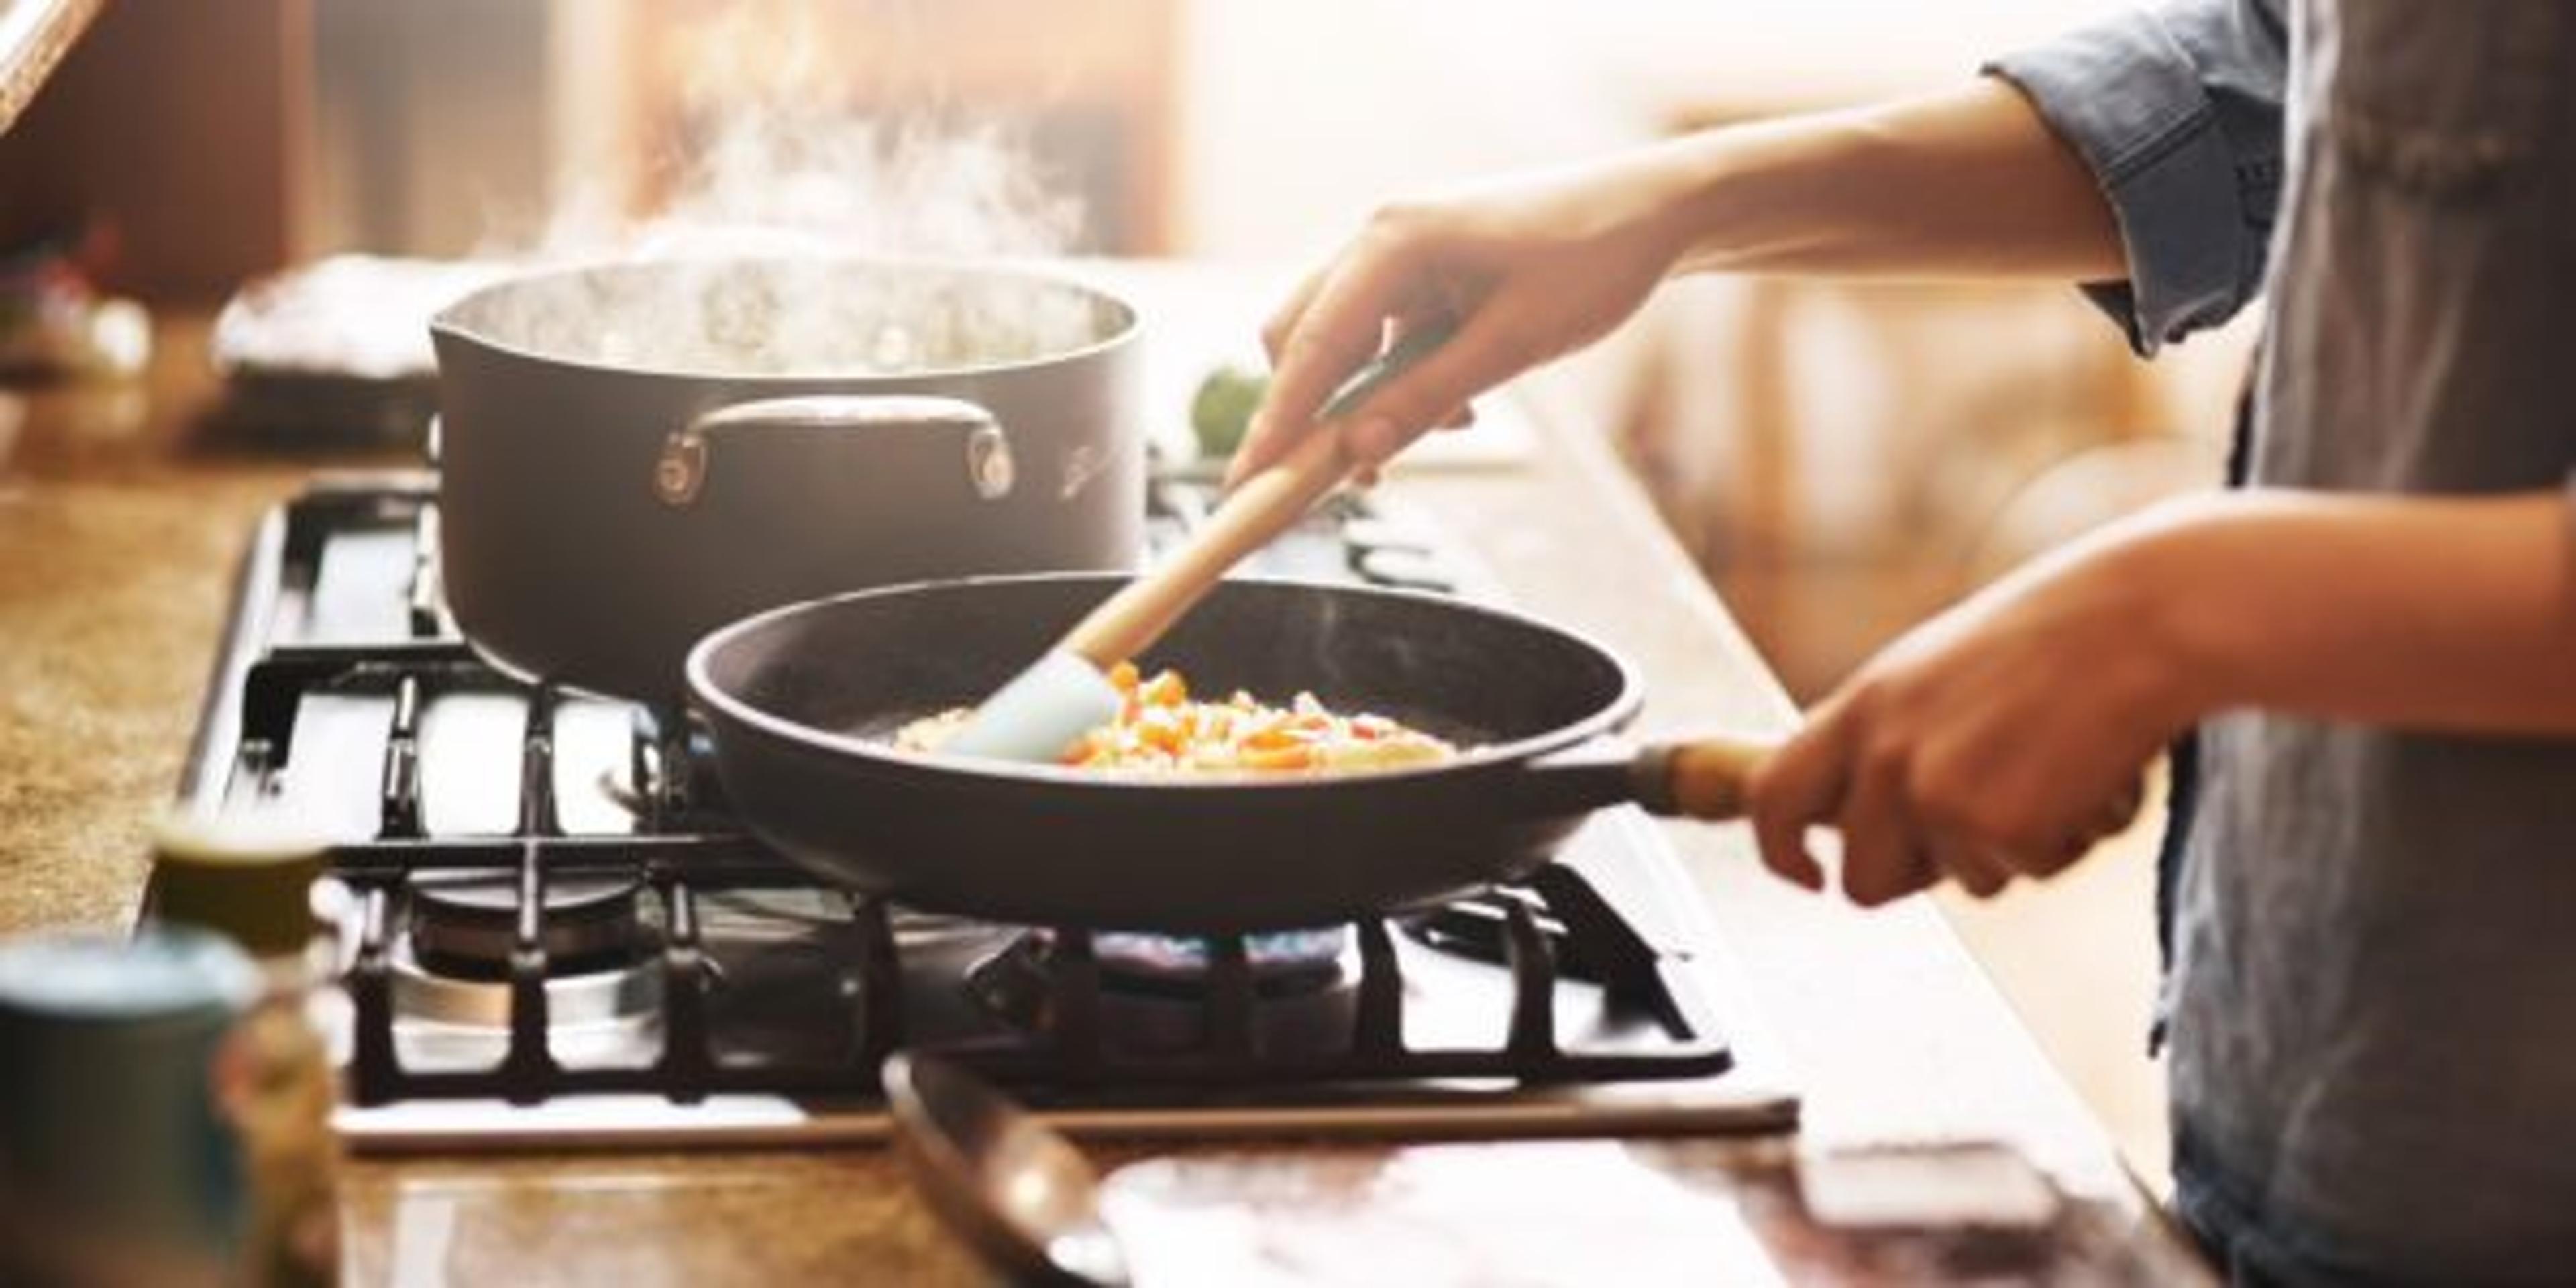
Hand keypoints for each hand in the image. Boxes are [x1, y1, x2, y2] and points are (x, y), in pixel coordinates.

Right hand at [1228, 158, 1692, 486]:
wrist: (1653, 212)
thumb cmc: (1595, 261)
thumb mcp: (1514, 344)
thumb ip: (1427, 397)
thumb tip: (1356, 450)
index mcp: (1394, 241)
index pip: (1310, 346)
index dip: (1276, 421)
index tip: (1248, 482)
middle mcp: (1381, 236)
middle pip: (1302, 337)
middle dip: (1316, 411)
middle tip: (1343, 478)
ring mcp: (1398, 249)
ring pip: (1340, 340)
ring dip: (1368, 397)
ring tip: (1447, 427)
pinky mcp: (1421, 267)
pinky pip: (1380, 334)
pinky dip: (1399, 377)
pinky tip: (1459, 401)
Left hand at [1746, 513, 2207, 904]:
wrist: (2140, 619)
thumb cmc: (2053, 640)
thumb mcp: (1935, 674)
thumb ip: (1889, 739)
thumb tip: (1856, 819)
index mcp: (1861, 708)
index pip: (1773, 798)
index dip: (1779, 852)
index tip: (1807, 876)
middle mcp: (1883, 756)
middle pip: (1863, 881)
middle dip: (1919, 877)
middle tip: (1986, 823)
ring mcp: (1937, 796)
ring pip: (1962, 883)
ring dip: (2013, 847)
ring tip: (2053, 766)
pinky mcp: (2001, 829)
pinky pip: (2031, 873)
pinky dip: (2069, 840)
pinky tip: (2090, 775)